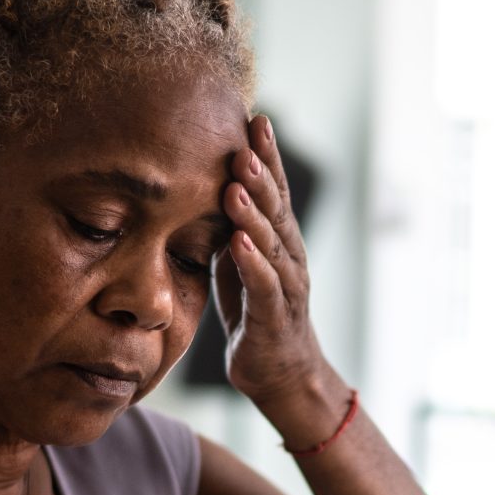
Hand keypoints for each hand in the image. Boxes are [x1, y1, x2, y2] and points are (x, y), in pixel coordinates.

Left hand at [214, 113, 334, 423]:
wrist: (282, 375)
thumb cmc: (258, 316)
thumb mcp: (239, 266)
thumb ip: (229, 231)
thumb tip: (204, 192)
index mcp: (279, 241)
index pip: (273, 192)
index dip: (267, 156)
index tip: (254, 119)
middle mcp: (289, 257)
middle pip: (276, 208)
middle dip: (262, 173)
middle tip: (245, 139)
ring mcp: (286, 287)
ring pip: (272, 242)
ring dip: (254, 212)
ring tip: (237, 182)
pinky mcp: (274, 317)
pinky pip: (264, 286)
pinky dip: (252, 262)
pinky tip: (238, 241)